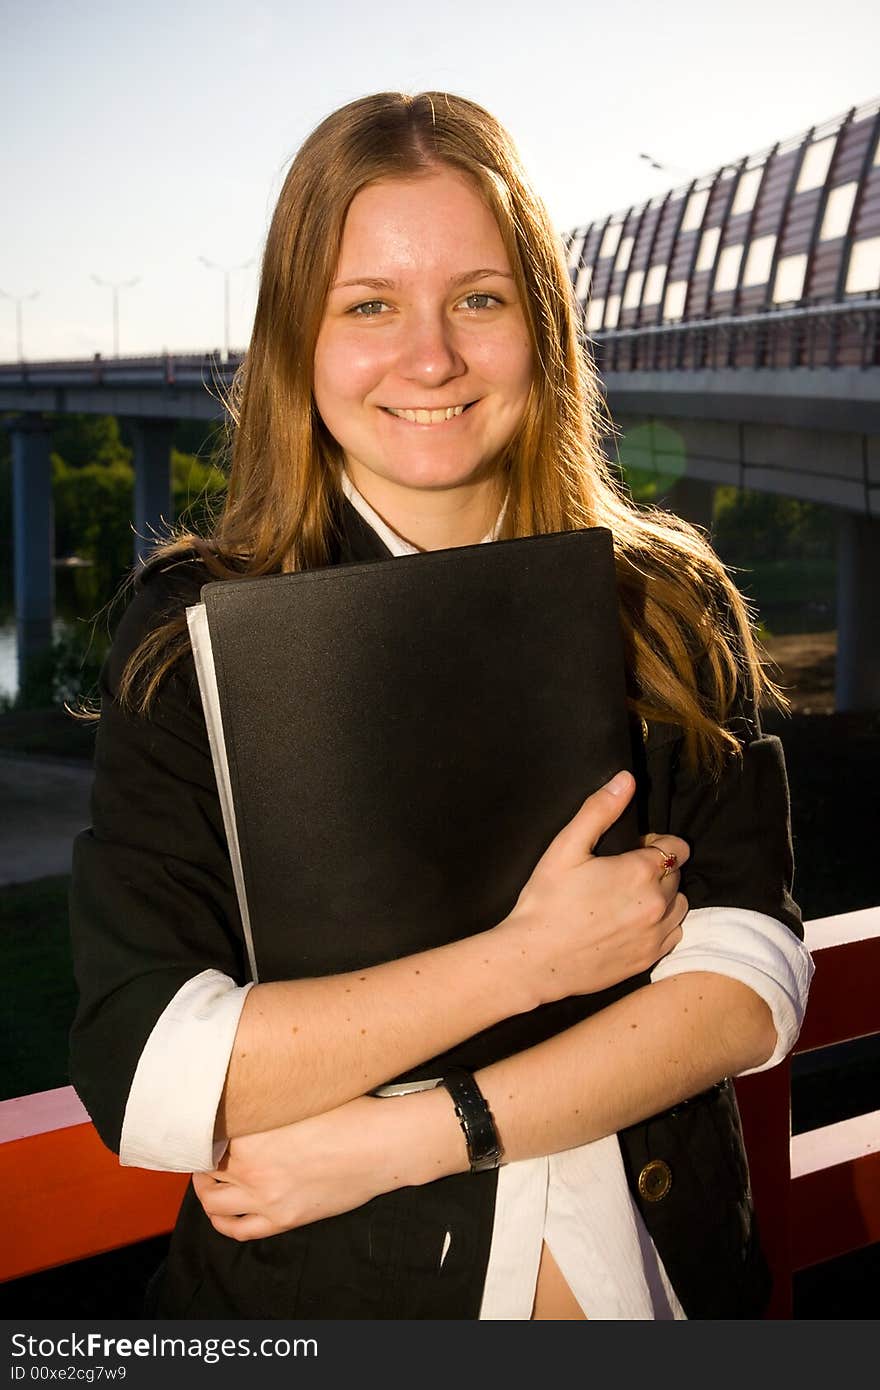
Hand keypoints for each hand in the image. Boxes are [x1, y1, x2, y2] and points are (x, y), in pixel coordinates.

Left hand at [192, 1090, 460, 1240]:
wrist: (379, 1144)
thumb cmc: (346, 1110)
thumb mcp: (298, 1094)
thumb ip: (264, 1099)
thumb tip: (241, 1094)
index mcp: (249, 1133)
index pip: (204, 1137)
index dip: (199, 1131)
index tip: (202, 1125)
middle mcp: (249, 1168)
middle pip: (203, 1170)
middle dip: (200, 1161)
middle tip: (205, 1151)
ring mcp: (265, 1198)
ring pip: (212, 1204)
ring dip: (205, 1191)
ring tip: (210, 1180)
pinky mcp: (283, 1219)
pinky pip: (238, 1229)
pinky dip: (222, 1222)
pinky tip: (221, 1211)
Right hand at [501, 771, 688, 1004]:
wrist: (534, 959)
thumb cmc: (546, 901)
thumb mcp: (566, 848)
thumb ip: (599, 810)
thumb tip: (626, 779)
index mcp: (641, 871)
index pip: (677, 847)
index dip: (655, 843)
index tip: (631, 849)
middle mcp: (658, 903)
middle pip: (677, 874)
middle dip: (657, 868)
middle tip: (621, 873)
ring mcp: (656, 934)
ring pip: (679, 904)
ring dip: (663, 896)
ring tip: (628, 898)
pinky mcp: (650, 958)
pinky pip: (674, 933)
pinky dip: (661, 924)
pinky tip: (632, 923)